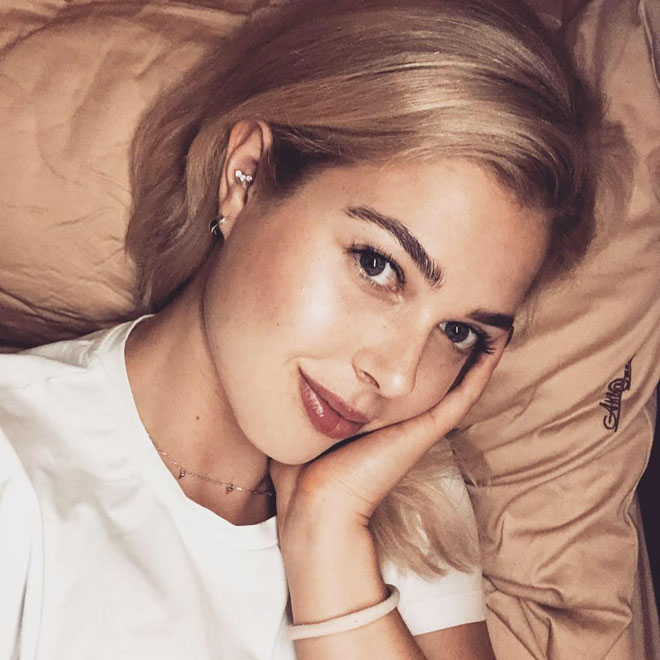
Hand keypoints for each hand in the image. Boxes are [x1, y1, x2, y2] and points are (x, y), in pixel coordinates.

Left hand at [271, 336, 506, 548]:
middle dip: (449, 342)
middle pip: (436, 374)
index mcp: (378, 415)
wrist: (316, 500)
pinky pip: (463, 396)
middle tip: (463, 308)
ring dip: (472, 353)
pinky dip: (480, 372)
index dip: (418, 347)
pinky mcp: (426, 430)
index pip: (404, 377)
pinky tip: (492, 345)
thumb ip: (303, 396)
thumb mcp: (304, 418)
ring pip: (457, 381)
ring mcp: (417, 423)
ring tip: (488, 320)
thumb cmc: (304, 467)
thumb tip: (288, 369)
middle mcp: (402, 417)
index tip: (423, 315)